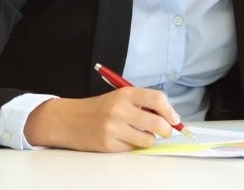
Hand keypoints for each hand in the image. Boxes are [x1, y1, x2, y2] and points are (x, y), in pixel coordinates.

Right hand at [23, 88, 178, 151]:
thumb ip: (142, 103)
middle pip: (157, 123)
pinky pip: (132, 149)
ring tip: (140, 134)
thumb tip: (169, 117)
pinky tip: (123, 139)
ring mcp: (113, 128)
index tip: (174, 119)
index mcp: (125, 94)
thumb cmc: (98, 109)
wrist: (68, 120)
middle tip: (165, 131)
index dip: (170, 111)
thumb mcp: (119, 97)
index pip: (157, 99)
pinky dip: (133, 146)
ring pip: (147, 140)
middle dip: (166, 130)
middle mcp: (119, 109)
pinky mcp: (108, 145)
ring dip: (148, 140)